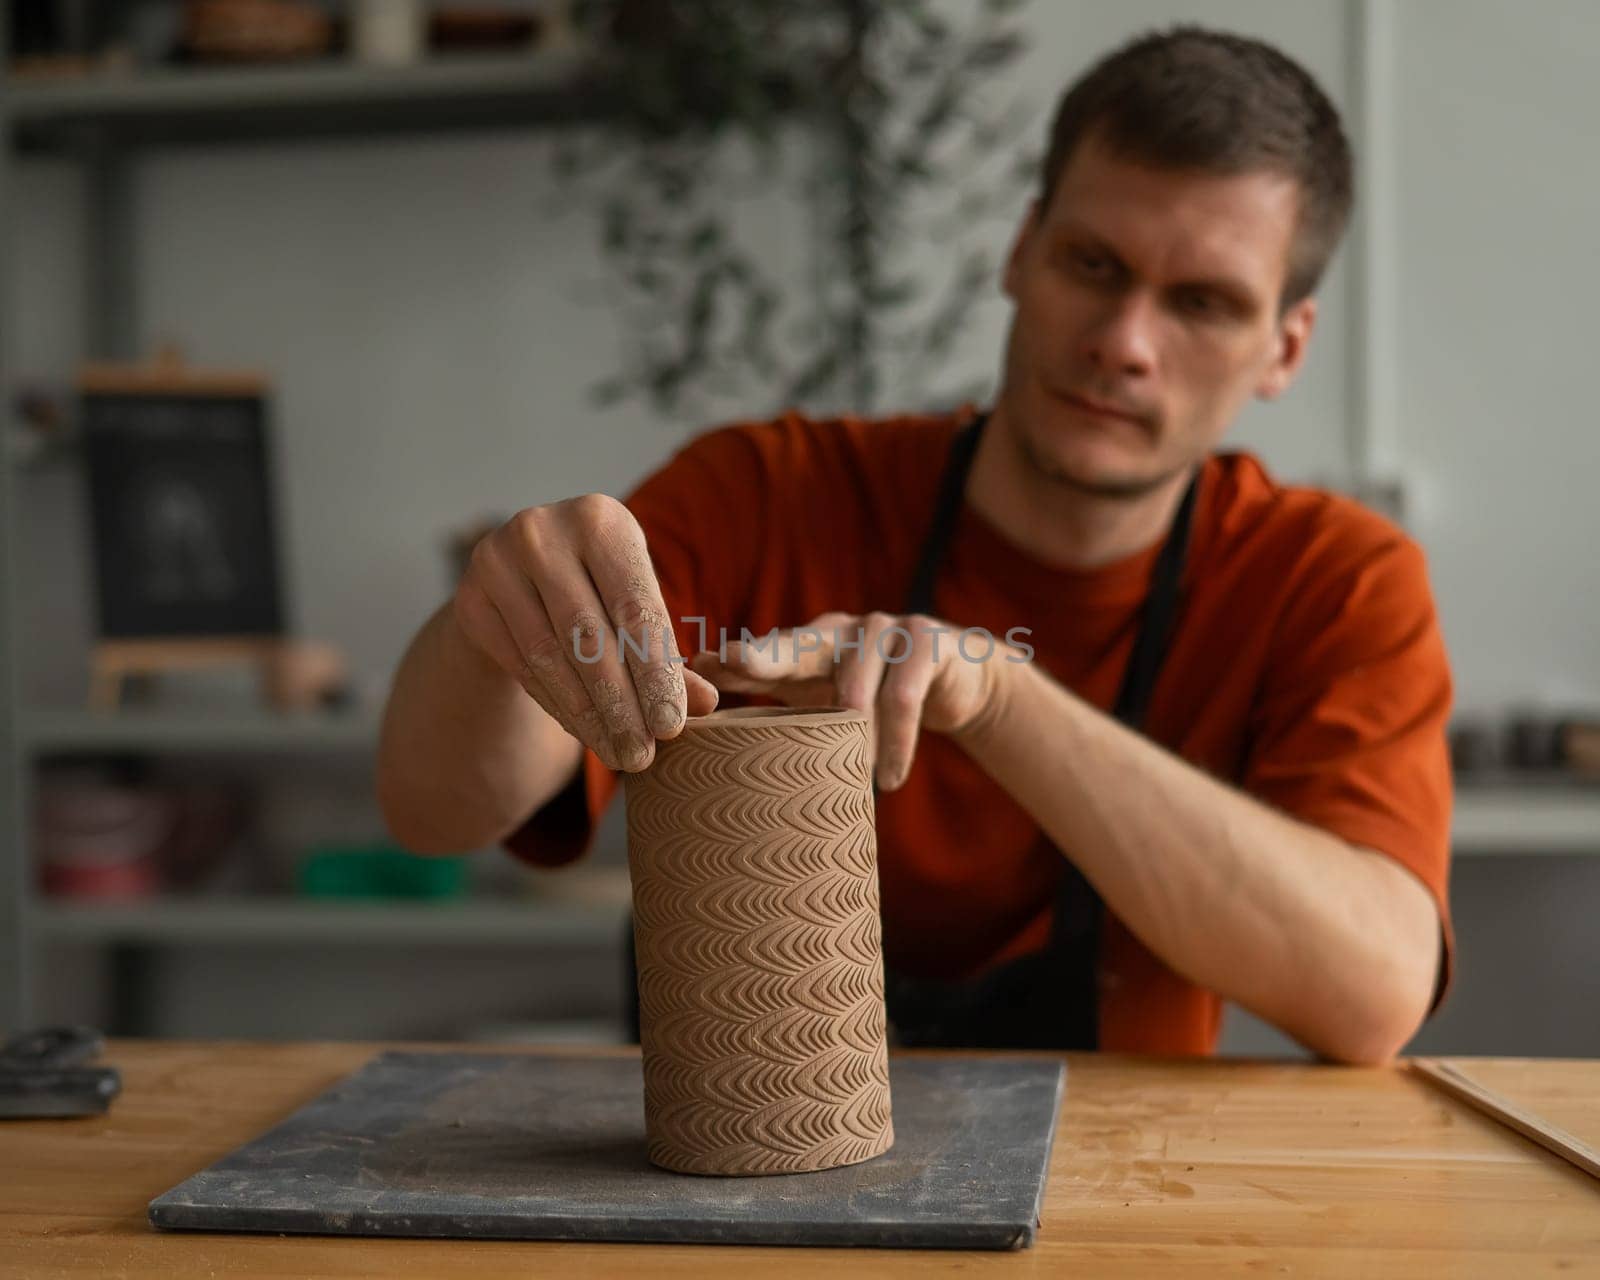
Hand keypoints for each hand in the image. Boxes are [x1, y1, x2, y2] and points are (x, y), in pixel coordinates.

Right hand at [451, 495, 717, 771]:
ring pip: (552, 658)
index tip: (671, 727)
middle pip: (590, 637)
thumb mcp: (638, 607)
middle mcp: (544, 532)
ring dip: (589, 717)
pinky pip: (521, 667)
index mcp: (601, 520)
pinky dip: (557, 707)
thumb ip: (668, 654)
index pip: (635, 608)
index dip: (656, 673)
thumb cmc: (601, 589)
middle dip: (622, 706)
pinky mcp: (471, 601)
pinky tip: (584, 733)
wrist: (522, 575)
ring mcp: (498, 563)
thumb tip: (708, 702)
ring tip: (619, 755)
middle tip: (642, 756)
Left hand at [689, 612, 1012, 789]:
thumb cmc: (875, 695)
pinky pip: (905, 696)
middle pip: (797, 644)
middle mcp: (843, 630)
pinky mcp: (927, 644)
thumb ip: (785, 705)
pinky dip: (897, 742)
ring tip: (857, 773)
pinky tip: (889, 779)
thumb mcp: (830, 700)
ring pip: (859, 681)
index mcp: (812, 644)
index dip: (734, 658)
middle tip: (737, 666)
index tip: (700, 667)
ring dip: (857, 730)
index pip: (765, 651)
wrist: (955, 683)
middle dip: (764, 654)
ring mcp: (886, 630)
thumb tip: (713, 730)